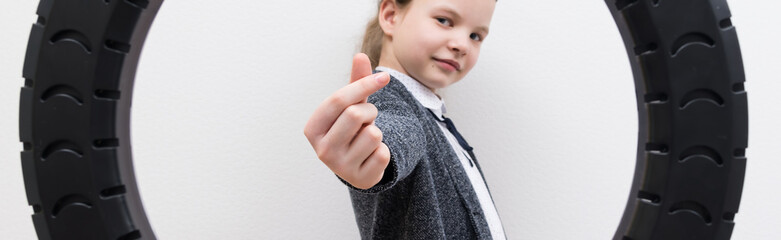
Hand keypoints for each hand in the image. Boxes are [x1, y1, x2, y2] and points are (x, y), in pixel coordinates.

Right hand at [304, 53, 390, 188]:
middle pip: (355, 114)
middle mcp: (321, 150)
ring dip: (377, 132)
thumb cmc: (351, 129)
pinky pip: (383, 153)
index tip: (384, 77)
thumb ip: (356, 82)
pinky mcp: (360, 179)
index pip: (338, 100)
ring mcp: (340, 168)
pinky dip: (384, 150)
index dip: (363, 85)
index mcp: (313, 129)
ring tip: (367, 138)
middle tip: (367, 119)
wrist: (358, 166)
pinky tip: (372, 155)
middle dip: (370, 111)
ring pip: (373, 134)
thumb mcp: (351, 105)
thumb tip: (361, 55)